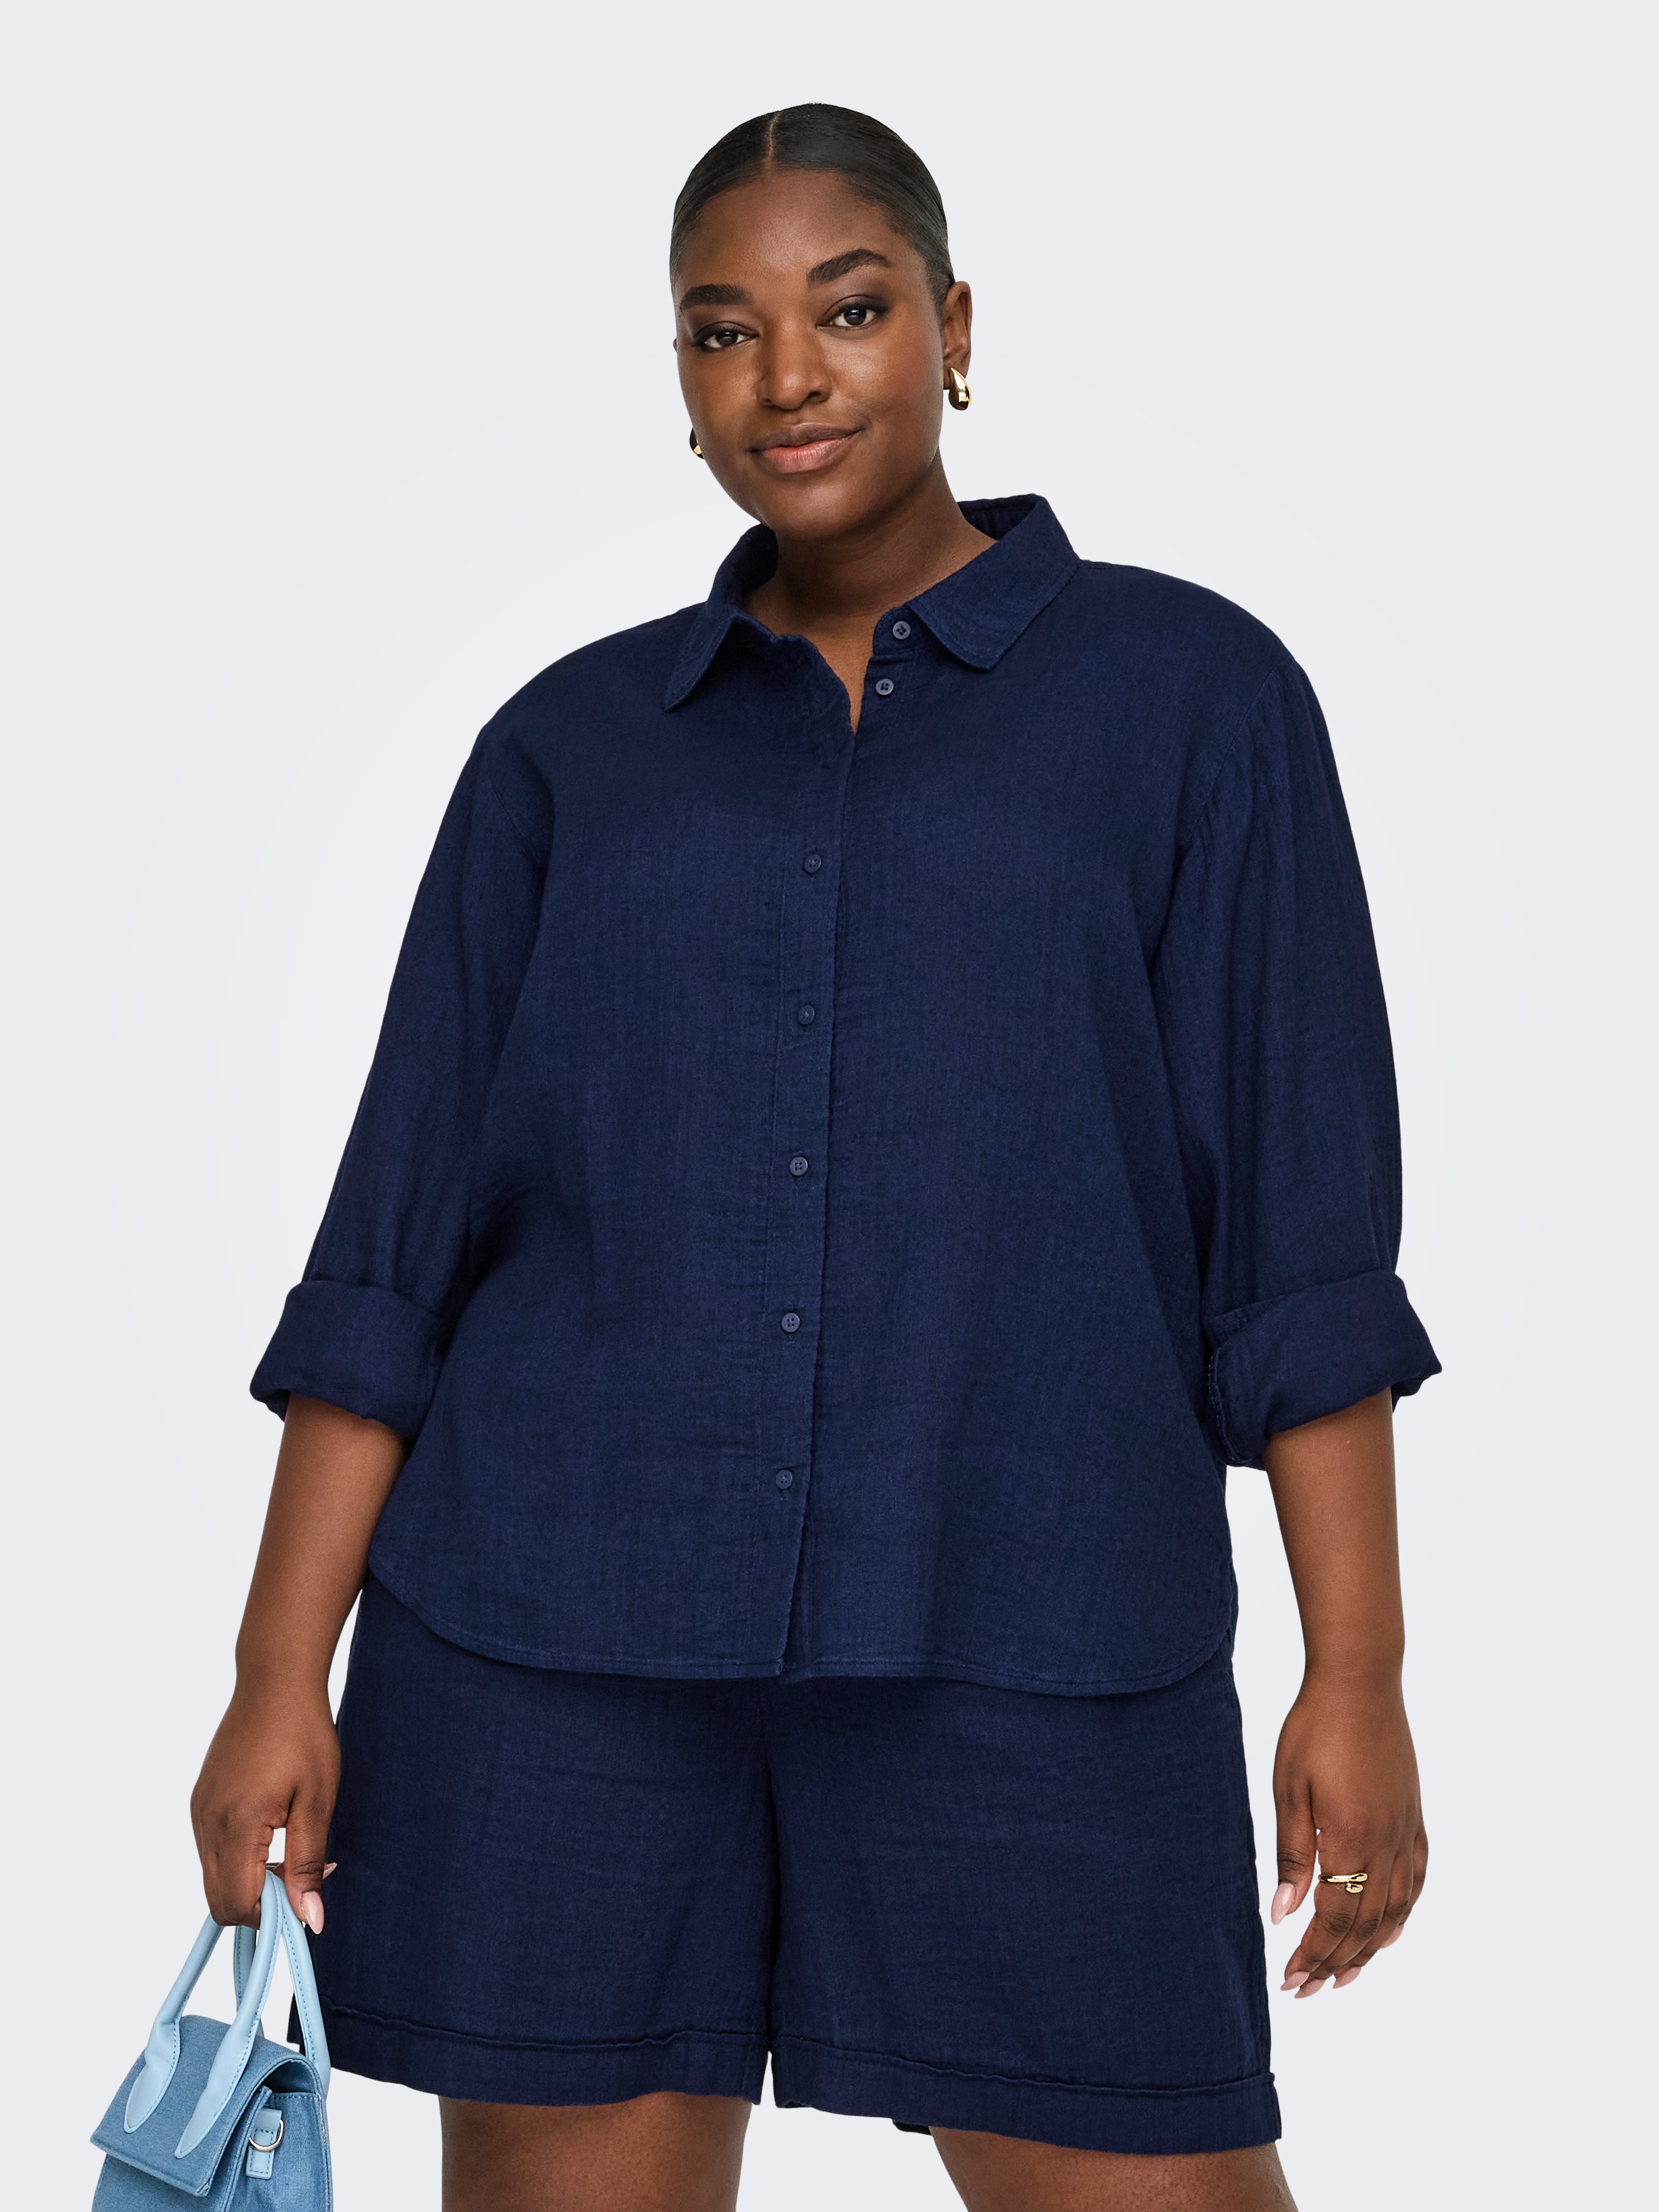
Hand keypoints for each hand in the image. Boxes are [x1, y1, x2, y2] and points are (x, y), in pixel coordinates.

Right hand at [190, 1679, 340, 1930]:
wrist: (275, 1682)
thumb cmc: (303, 1735)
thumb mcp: (317, 1800)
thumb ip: (307, 1864)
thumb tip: (308, 1921)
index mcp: (235, 1825)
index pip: (236, 1905)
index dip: (271, 1915)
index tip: (304, 1893)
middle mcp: (207, 1822)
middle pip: (218, 1900)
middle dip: (258, 1903)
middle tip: (298, 1873)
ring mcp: (199, 1811)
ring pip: (213, 1877)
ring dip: (248, 1879)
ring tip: (289, 1846)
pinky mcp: (200, 1801)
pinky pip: (211, 1850)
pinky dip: (237, 1857)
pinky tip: (270, 1829)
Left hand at [1270, 1671, 1426, 1996]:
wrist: (1360, 1681)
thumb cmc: (1314, 1729)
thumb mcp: (1289, 1789)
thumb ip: (1292, 1854)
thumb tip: (1284, 1914)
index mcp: (1352, 1839)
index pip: (1334, 1918)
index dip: (1313, 1956)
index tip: (1291, 1981)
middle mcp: (1387, 1844)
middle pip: (1364, 1924)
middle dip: (1336, 1962)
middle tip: (1309, 1990)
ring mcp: (1406, 1831)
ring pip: (1395, 1910)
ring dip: (1370, 1949)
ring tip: (1345, 1977)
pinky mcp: (1414, 1817)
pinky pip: (1416, 1880)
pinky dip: (1403, 1914)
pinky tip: (1388, 1931)